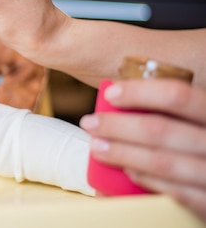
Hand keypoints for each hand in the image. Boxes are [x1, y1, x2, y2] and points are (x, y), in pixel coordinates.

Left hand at [80, 79, 205, 220]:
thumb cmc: (205, 141)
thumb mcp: (200, 120)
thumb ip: (176, 111)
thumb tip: (123, 95)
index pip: (177, 96)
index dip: (140, 93)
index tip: (111, 93)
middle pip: (160, 130)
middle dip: (117, 126)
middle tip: (90, 123)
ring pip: (161, 162)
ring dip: (122, 153)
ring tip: (97, 147)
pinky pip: (173, 192)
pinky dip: (146, 179)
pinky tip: (126, 171)